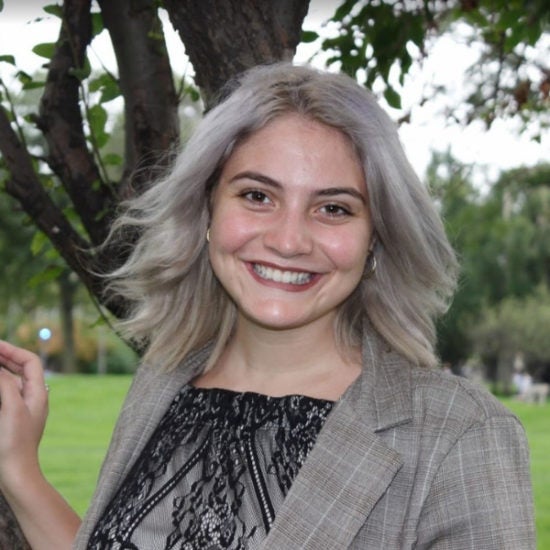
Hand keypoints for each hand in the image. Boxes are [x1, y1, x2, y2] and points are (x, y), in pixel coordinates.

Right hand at [0, 340, 48, 487]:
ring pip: (11, 381)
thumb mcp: (11, 407)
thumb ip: (6, 383)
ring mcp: (22, 409)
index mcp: (38, 393)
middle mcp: (33, 398)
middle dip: (4, 358)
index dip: (12, 350)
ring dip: (0, 371)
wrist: (15, 474)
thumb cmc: (15, 442)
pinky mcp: (11, 419)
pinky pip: (5, 395)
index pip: (29, 361)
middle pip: (20, 369)